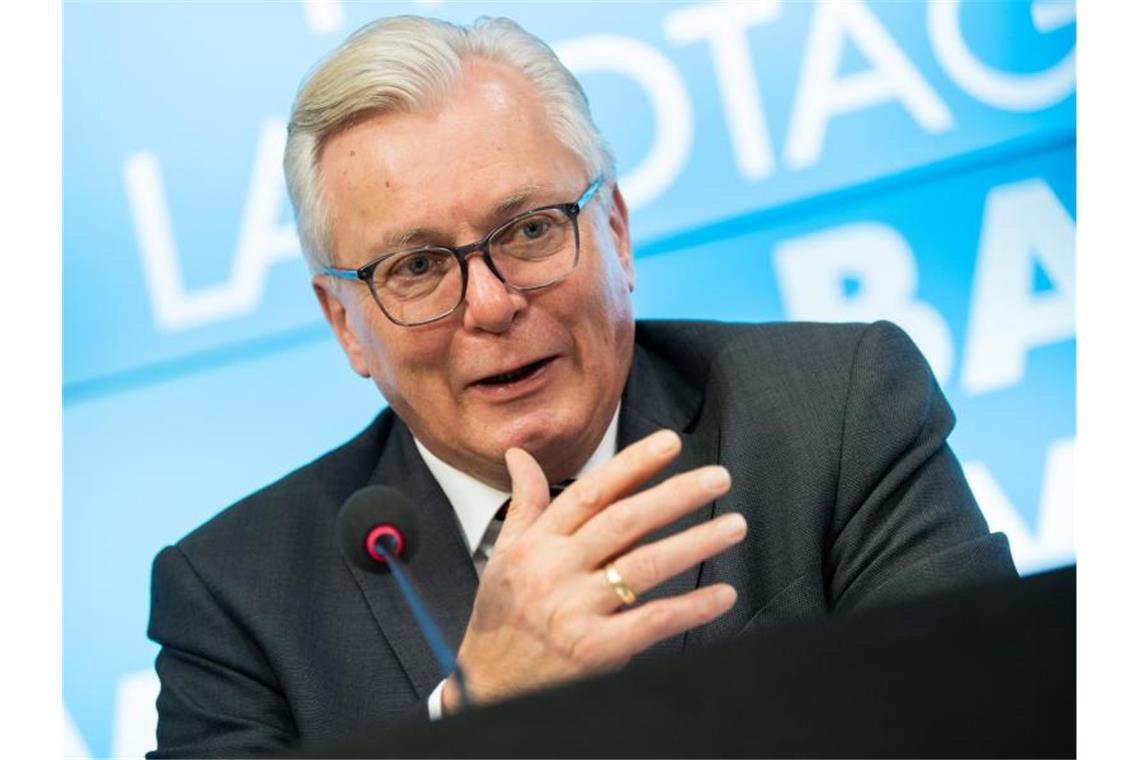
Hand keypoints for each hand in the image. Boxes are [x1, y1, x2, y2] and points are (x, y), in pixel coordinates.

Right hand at [442, 429, 745, 713]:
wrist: (487, 687)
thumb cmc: (501, 620)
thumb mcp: (504, 556)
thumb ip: (524, 504)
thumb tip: (519, 455)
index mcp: (536, 543)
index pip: (591, 493)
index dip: (633, 464)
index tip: (670, 442)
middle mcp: (555, 570)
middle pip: (625, 521)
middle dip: (676, 495)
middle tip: (719, 478)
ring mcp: (575, 610)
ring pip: (645, 565)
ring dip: (696, 542)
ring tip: (734, 525)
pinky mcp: (595, 649)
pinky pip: (653, 621)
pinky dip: (692, 607)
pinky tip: (723, 594)